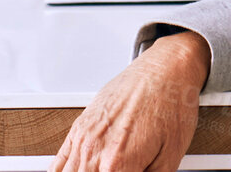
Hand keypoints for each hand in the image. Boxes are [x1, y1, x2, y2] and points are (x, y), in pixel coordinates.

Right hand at [51, 32, 210, 171]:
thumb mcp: (172, 156)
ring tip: (100, 171)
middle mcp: (95, 151)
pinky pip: (58, 161)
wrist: (166, 69)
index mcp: (118, 163)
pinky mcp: (80, 126)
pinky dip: (61, 171)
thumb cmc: (172, 105)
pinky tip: (75, 171)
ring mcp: (84, 137)